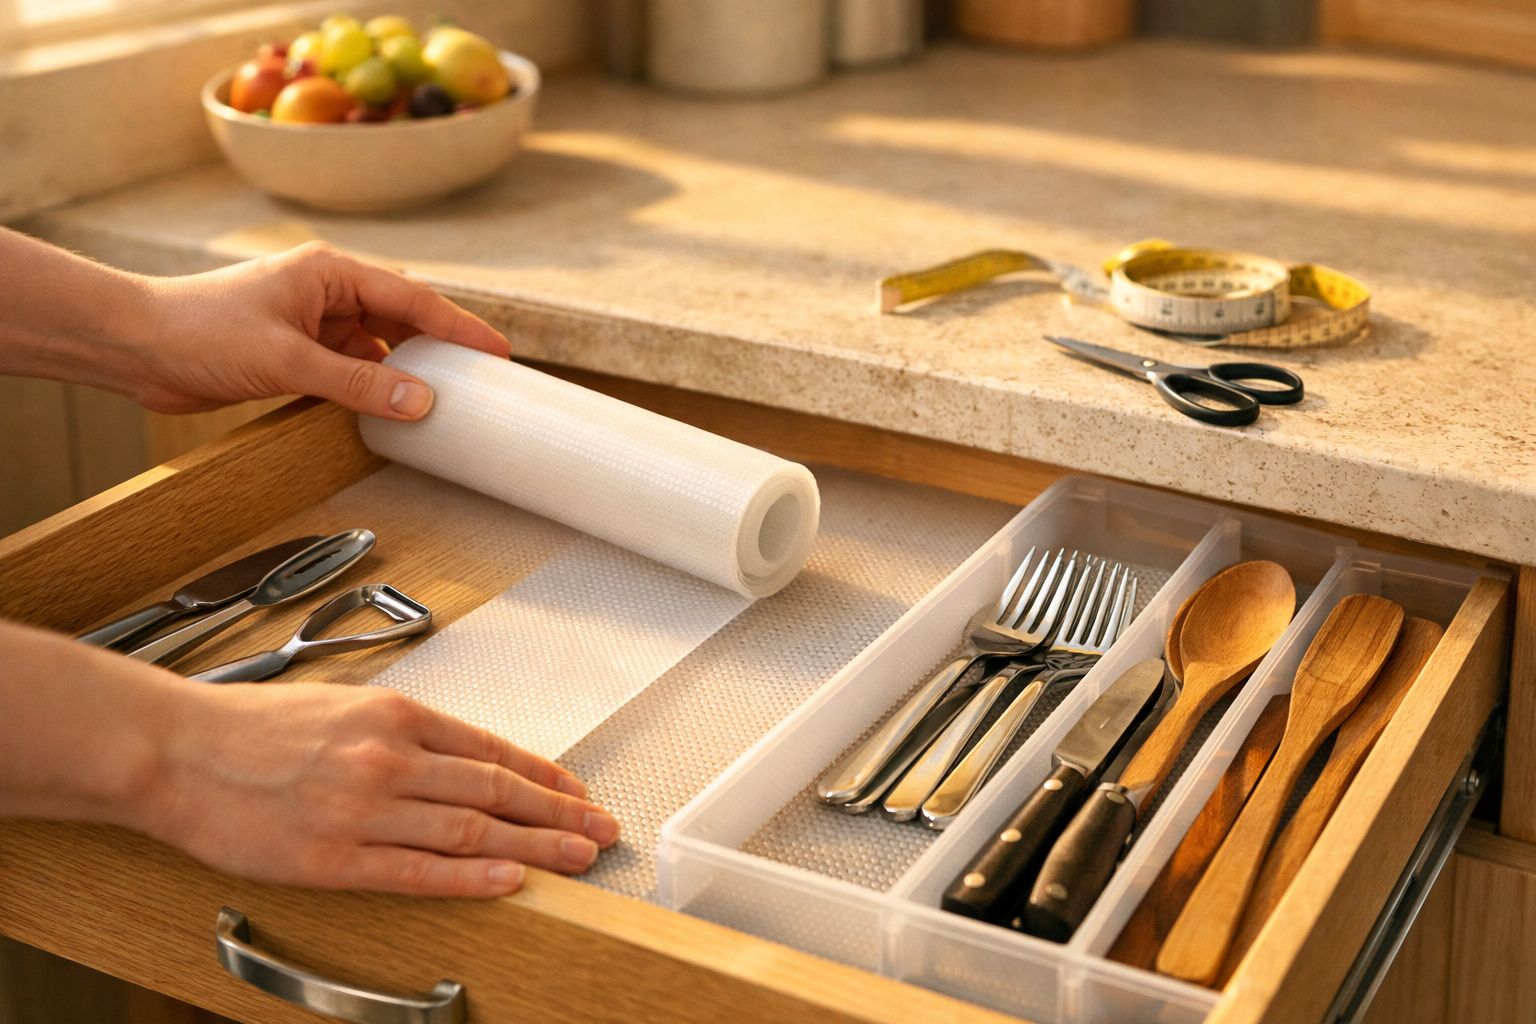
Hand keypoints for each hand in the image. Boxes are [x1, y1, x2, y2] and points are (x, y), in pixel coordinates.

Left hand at [128, 241, 508, 418]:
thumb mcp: (289, 360)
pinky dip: (371, 390)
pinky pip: (349, 370)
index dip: (459, 327)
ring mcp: (310, 323)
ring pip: (376, 349)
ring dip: (403, 374)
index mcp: (330, 273)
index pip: (413, 299)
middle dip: (439, 350)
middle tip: (479, 381)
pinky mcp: (294, 353)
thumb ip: (357, 384)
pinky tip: (389, 411)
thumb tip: (420, 402)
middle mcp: (326, 292)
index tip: (497, 353)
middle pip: (401, 320)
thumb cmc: (200, 330)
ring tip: (442, 401)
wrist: (135, 345)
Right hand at [143, 682, 618, 896]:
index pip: (492, 749)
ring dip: (534, 846)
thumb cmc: (251, 727)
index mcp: (394, 714)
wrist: (175, 750)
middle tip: (601, 831)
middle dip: (559, 813)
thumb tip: (461, 756)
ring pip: (470, 829)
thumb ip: (403, 731)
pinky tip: (509, 882)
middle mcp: (387, 757)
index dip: (546, 776)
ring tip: (577, 859)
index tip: (578, 794)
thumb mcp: (343, 705)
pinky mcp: (333, 857)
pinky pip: (417, 870)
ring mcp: (362, 809)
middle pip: (496, 789)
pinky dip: (471, 876)